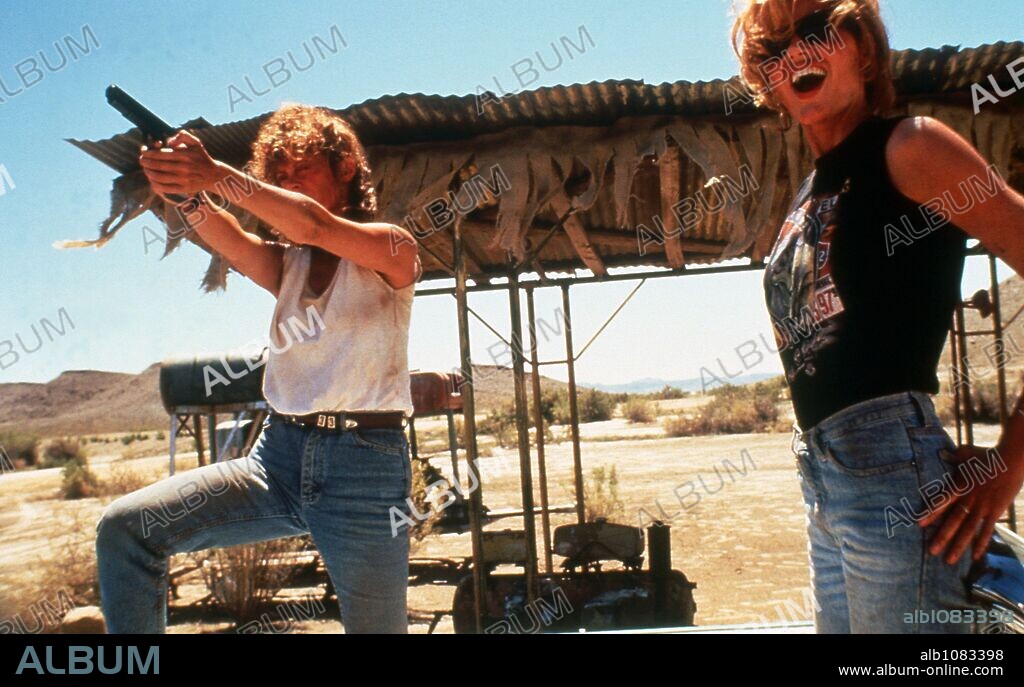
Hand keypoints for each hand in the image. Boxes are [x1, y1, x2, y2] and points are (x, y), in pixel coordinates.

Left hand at [138, 130, 220, 203]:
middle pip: (157, 165)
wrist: (214, 175)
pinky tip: (152, 181)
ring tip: (146, 169)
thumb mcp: (196, 142)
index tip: (143, 151)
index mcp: (184, 155)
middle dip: (145, 162)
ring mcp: (183, 179)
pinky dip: (155, 185)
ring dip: (148, 173)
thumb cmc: (201, 157)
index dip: (148, 153)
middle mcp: (183, 168)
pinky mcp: (183, 189)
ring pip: (159, 177)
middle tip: (141, 160)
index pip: (160, 154)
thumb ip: (183, 136)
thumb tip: (169, 142)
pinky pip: (165, 188)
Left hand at [918, 444, 1023, 564]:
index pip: (941, 502)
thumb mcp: (965, 453)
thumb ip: (952, 456)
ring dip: (958, 546)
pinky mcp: (995, 512)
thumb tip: (942, 453)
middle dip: (942, 537)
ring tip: (949, 560)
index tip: (918, 524)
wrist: (1011, 460)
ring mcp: (982, 507)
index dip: (930, 513)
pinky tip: (975, 556)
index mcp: (959, 486)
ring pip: (968, 530)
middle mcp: (969, 499)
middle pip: (953, 521)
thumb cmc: (987, 455)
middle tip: (931, 551)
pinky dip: (981, 543)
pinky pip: (986, 530)